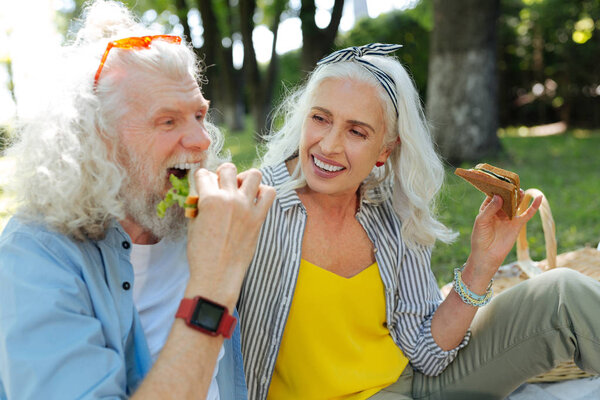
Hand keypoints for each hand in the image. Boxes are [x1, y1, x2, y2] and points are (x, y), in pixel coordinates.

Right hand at [185, 163, 275, 307]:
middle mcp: (229, 199)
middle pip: (228, 169)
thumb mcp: (192, 225)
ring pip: (254, 174)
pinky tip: (254, 200)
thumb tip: (203, 194)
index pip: (204, 174)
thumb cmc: (201, 254)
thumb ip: (198, 205)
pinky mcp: (259, 218)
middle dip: (222, 174)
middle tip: (222, 186)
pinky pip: (269, 193)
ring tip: (240, 189)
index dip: (202, 178)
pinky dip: (263, 192)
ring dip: (245, 178)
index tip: (204, 184)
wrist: (217, 275)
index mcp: (209, 199)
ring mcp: (246, 207)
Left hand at [463, 191, 541, 289]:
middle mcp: (499, 210)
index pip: (493, 194)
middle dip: (510, 190)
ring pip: (517, 203)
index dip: (497, 187)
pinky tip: (539, 198)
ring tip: (520, 191)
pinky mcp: (517, 224)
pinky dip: (533, 206)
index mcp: (488, 207)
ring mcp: (509, 217)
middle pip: (507, 197)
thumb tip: (499, 196)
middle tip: (512, 184)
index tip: (501, 179)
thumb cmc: (480, 238)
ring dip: (519, 196)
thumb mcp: (481, 221)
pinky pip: (527, 213)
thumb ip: (490, 209)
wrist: (487, 255)